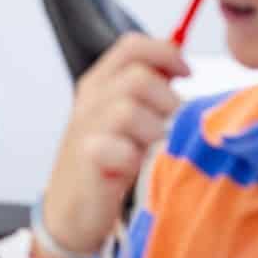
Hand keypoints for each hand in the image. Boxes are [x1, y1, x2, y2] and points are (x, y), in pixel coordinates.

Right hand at [41, 34, 186, 255]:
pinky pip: (118, 147)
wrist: (71, 211)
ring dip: (153, 131)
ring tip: (152, 148)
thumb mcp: (126, 120)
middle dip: (167, 101)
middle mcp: (90, 100)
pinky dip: (134, 157)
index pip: (132, 46)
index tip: (186, 74)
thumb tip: (181, 67)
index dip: (165, 54)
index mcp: (99, 83)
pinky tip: (135, 166)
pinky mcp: (87, 159)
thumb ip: (148, 92)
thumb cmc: (106, 164)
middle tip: (170, 125)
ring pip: (129, 109)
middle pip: (138, 77)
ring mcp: (85, 128)